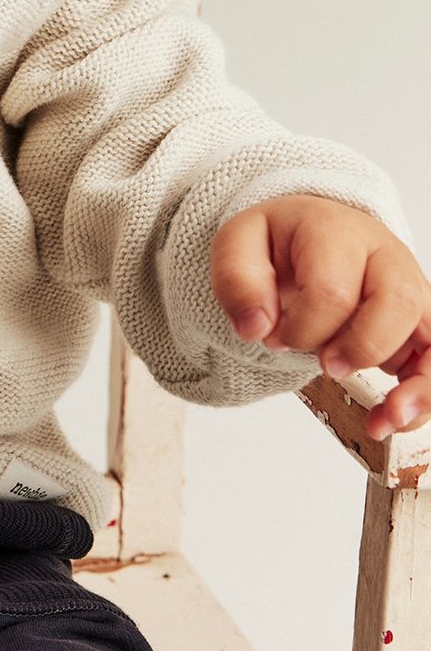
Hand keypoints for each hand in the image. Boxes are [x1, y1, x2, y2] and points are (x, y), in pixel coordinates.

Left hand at [210, 195, 430, 443]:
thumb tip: (255, 327)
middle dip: (361, 347)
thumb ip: (238, 281)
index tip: (275, 337)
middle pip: (397, 302)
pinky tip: (392, 418)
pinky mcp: (418, 320)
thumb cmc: (280, 242)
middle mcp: (384, 255)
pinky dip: (421, 396)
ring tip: (386, 417)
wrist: (307, 232)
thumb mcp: (239, 244)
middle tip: (325, 365)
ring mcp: (409, 287)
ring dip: (415, 384)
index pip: (331, 289)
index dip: (301, 328)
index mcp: (336, 232)